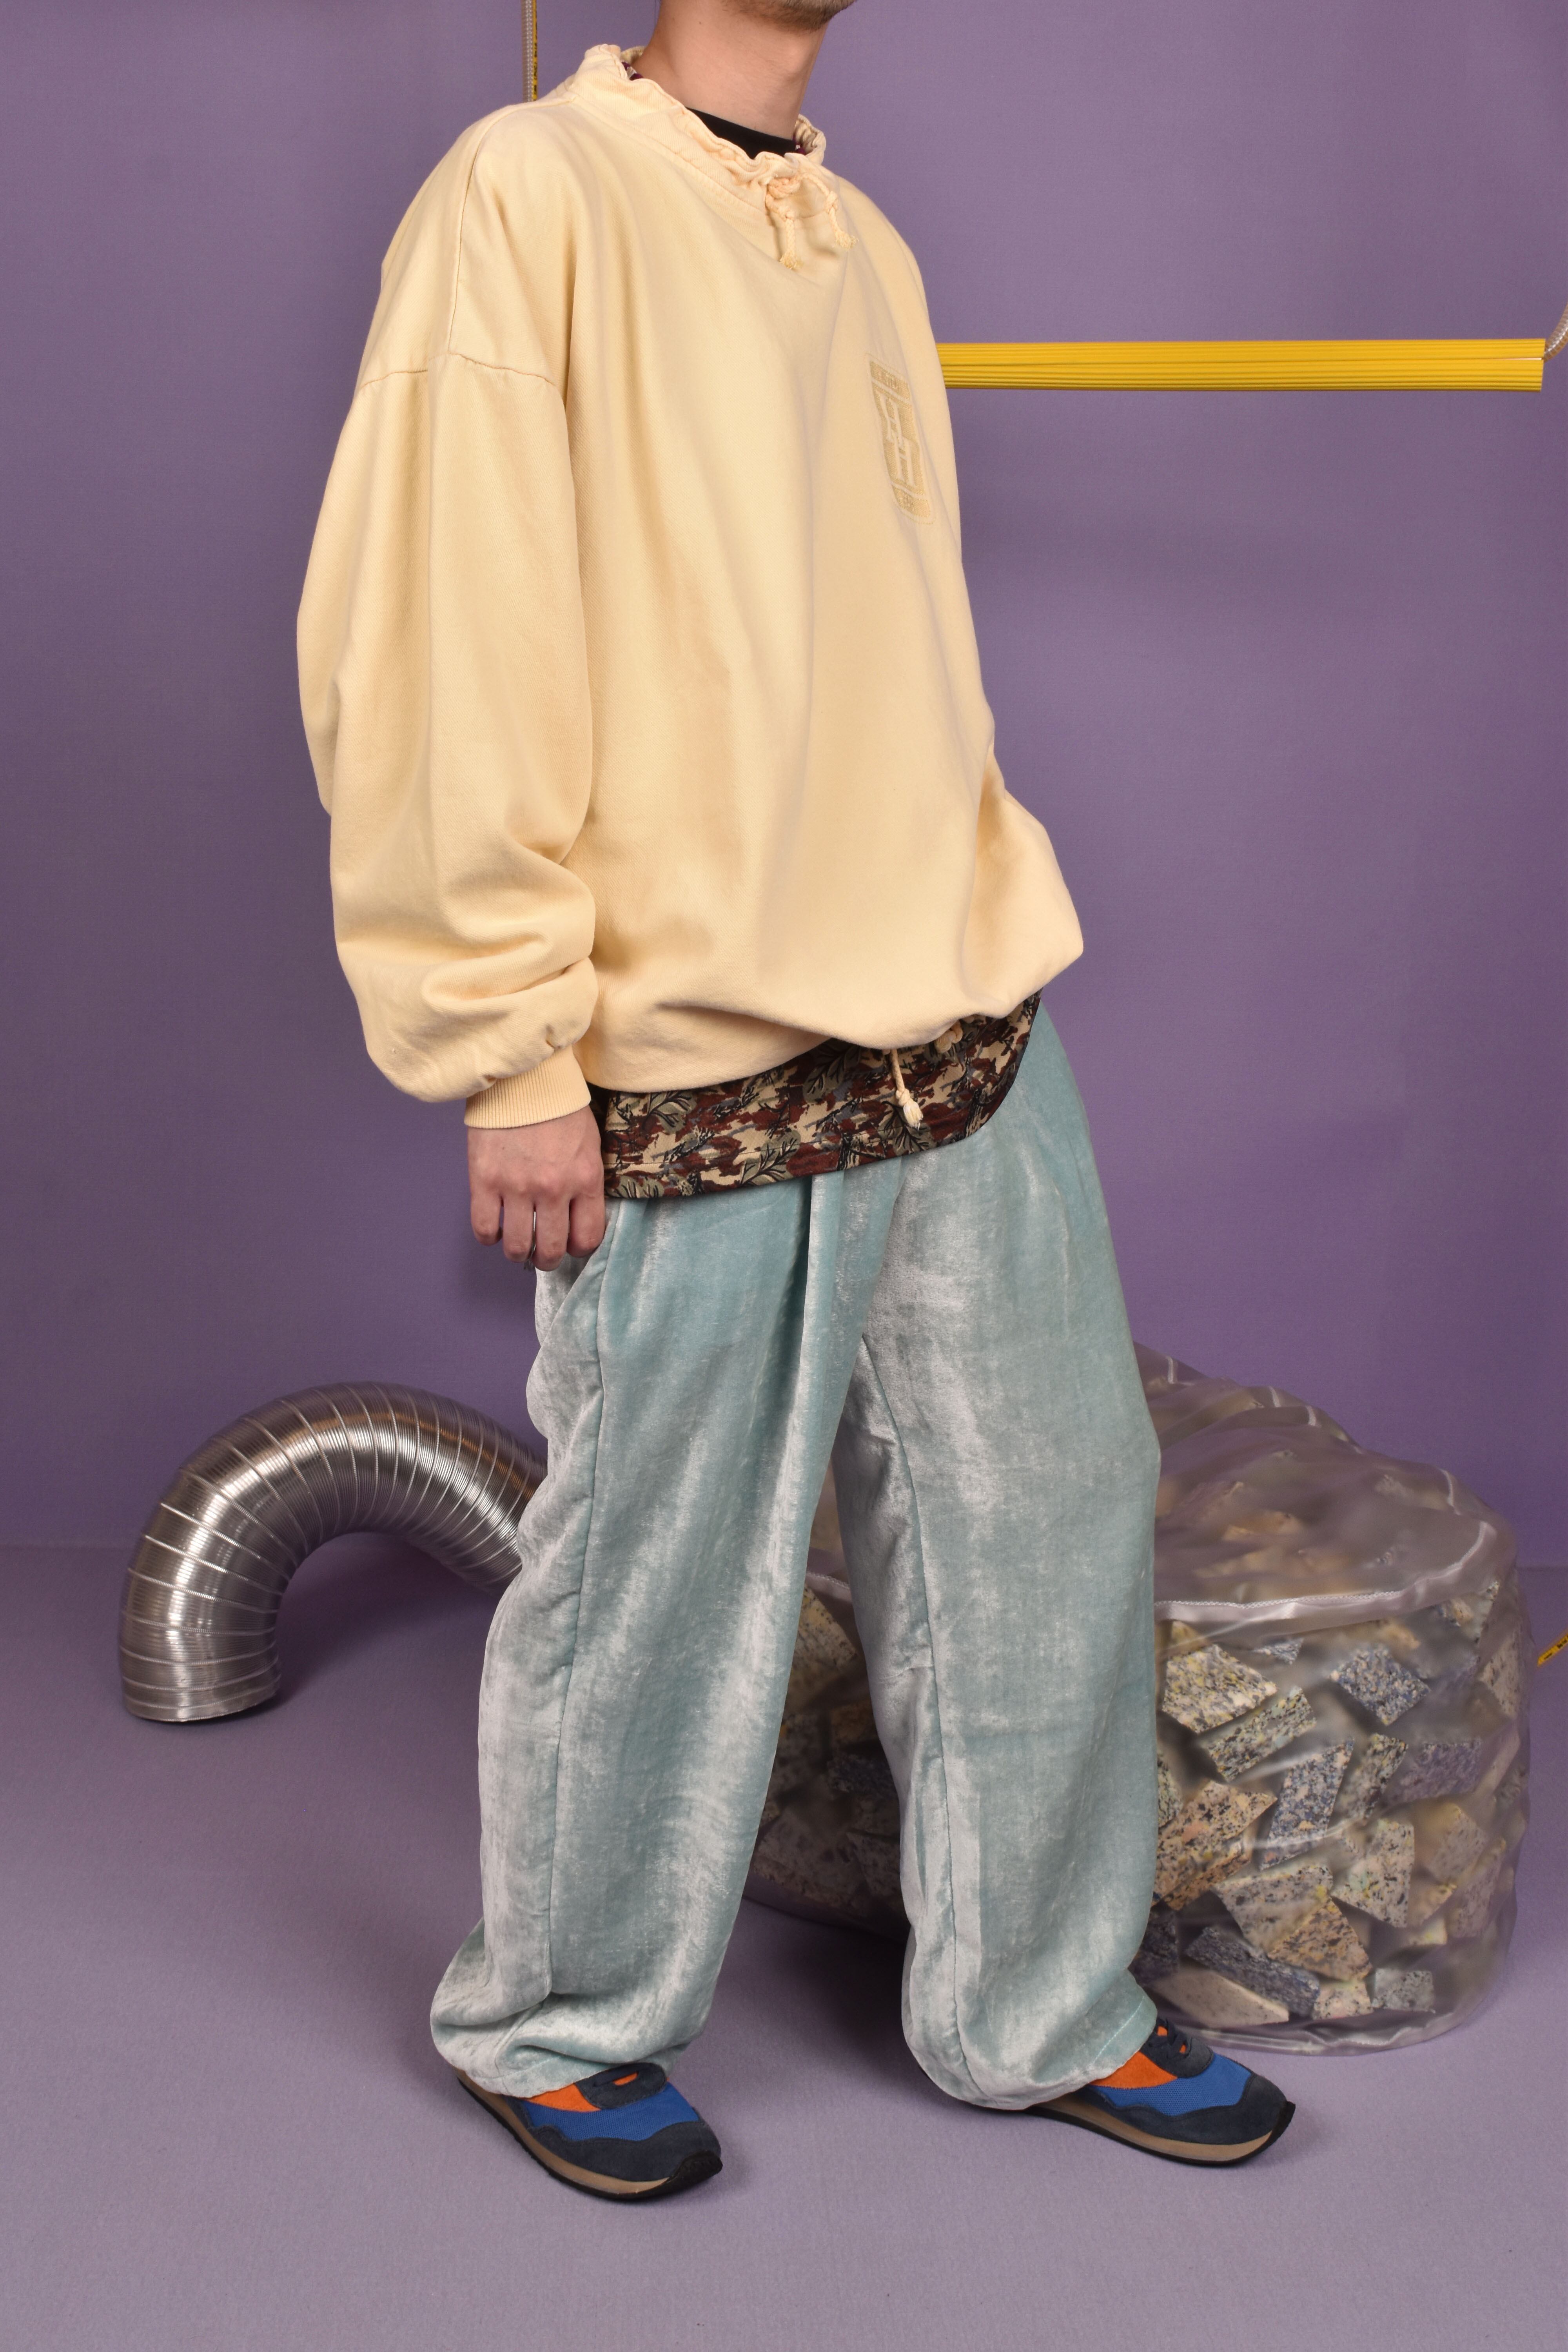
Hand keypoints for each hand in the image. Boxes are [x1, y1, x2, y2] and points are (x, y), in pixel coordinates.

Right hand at [468, 1106, 606, 1269]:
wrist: (523, 1078)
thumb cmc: (559, 1109)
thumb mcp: (590, 1144)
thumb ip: (587, 1182)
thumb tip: (579, 1217)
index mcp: (584, 1179)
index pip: (587, 1237)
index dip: (579, 1249)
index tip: (572, 1244)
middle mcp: (552, 1189)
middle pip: (551, 1250)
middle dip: (548, 1258)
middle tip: (543, 1252)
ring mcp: (516, 1187)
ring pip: (517, 1246)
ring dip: (519, 1251)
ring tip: (518, 1243)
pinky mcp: (484, 1180)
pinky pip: (484, 1228)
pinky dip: (490, 1236)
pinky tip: (495, 1228)